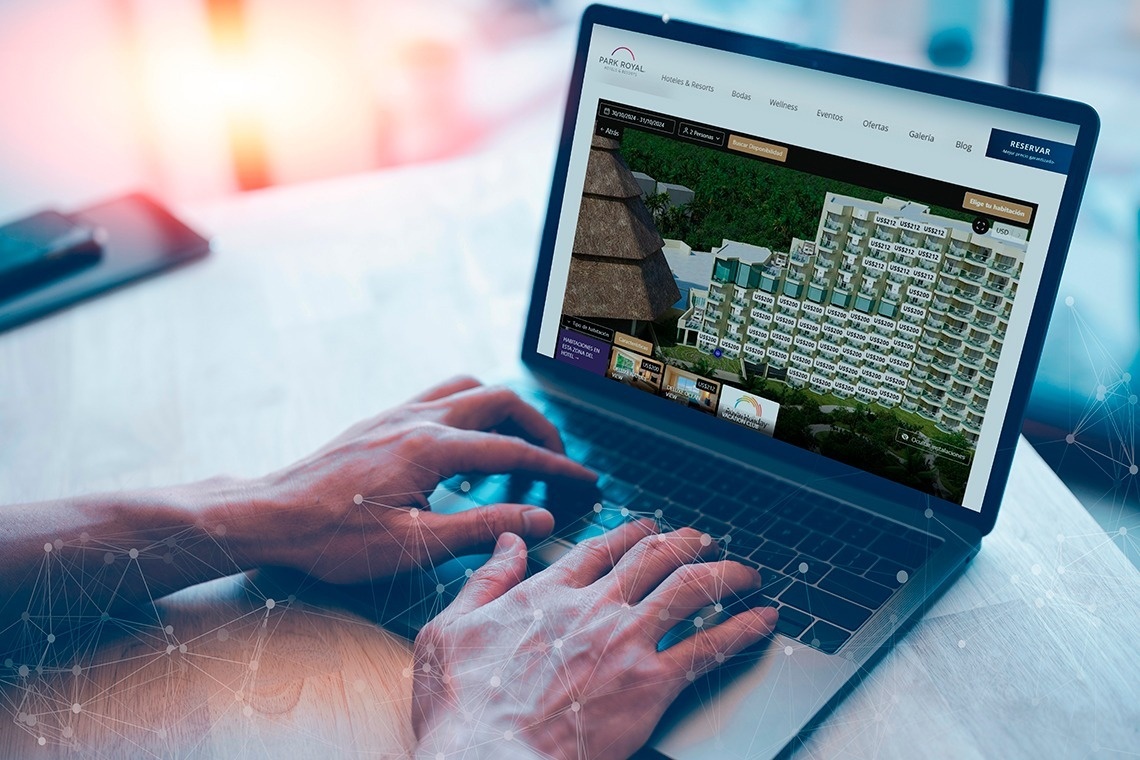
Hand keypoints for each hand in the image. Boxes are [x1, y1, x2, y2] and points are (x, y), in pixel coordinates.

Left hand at [237, 376, 595, 582]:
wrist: (269, 516)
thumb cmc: (334, 538)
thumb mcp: (415, 544)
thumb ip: (484, 526)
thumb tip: (540, 518)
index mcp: (431, 447)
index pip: (513, 450)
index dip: (555, 467)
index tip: (584, 481)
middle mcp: (418, 419)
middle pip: (498, 401)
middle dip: (536, 427)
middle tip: (556, 461)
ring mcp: (396, 414)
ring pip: (467, 388)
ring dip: (501, 411)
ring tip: (514, 449)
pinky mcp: (380, 421)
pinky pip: (438, 397)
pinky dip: (468, 412)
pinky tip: (462, 450)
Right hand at [411, 521, 778, 759]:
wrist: (489, 757)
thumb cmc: (462, 704)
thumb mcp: (450, 629)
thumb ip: (485, 580)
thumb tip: (508, 542)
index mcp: (548, 592)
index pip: (601, 549)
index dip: (631, 533)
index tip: (647, 528)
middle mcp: (594, 607)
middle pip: (652, 558)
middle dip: (683, 543)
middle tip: (701, 540)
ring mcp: (626, 642)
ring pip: (689, 588)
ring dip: (722, 572)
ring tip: (743, 571)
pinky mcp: (652, 684)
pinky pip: (709, 646)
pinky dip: (742, 627)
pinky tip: (762, 619)